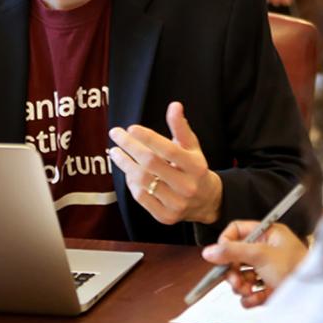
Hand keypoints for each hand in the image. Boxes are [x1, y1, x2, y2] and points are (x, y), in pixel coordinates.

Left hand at [108, 101, 222, 224]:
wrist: (207, 201)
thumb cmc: (195, 168)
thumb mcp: (192, 147)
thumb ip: (181, 127)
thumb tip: (174, 105)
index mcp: (196, 167)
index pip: (168, 150)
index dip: (148, 137)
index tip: (131, 128)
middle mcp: (187, 186)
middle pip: (151, 164)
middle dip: (129, 147)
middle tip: (115, 134)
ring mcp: (176, 204)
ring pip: (143, 181)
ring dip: (125, 164)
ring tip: (115, 152)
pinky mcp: (165, 216)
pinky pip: (141, 197)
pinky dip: (131, 183)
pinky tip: (126, 171)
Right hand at [201, 221, 308, 307]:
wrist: (315, 296)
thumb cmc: (296, 268)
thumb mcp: (261, 256)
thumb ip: (232, 252)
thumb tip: (208, 251)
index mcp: (267, 234)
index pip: (237, 231)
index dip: (226, 242)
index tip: (220, 255)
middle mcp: (266, 250)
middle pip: (236, 256)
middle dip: (233, 271)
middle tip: (235, 280)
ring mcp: (267, 270)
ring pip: (241, 276)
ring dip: (240, 285)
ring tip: (247, 290)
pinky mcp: (269, 289)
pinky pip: (249, 292)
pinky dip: (249, 298)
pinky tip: (256, 298)